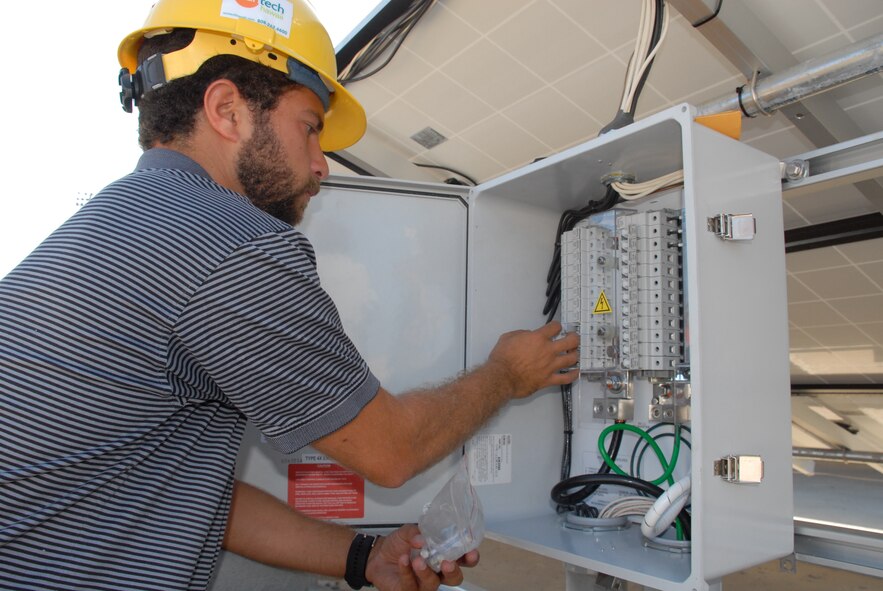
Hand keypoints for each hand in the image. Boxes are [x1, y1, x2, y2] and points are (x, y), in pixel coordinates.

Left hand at [364, 524, 479, 590]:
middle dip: (453, 571)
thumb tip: (421, 539)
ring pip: (433, 584)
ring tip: (418, 560)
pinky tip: (402, 560)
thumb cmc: (398, 545)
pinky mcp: (409, 590)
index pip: (463, 560)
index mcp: (443, 556)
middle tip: (447, 562)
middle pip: (454, 578)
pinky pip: (411, 585)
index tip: (470, 552)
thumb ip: (416, 532)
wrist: (377, 555)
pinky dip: (406, 572)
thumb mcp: (408, 531)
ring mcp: (423, 583)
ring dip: (426, 572)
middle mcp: (437, 572)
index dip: (470, 558)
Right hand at [487, 321, 579, 398]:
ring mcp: (550, 366)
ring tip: (574, 353)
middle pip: (570, 341)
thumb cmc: (502, 358)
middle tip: (573, 338)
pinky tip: (576, 372)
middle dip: (574, 338)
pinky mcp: (549, 380)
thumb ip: (521, 333)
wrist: (501, 377)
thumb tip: (528, 335)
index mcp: (538, 338)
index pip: (555, 327)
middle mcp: (548, 351)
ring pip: (571, 359)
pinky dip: (573, 375)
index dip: (556, 326)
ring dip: (575, 355)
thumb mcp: (507, 337)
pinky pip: (566, 378)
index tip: (556, 328)